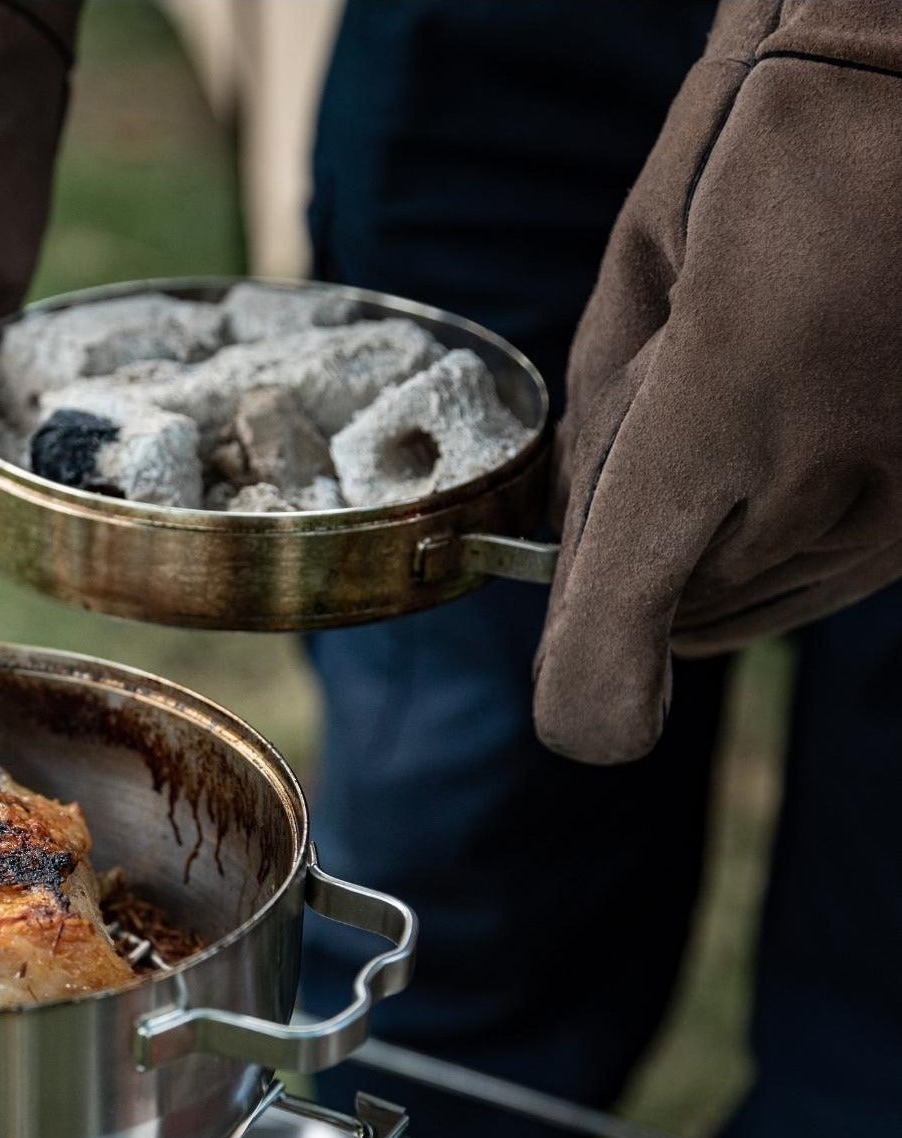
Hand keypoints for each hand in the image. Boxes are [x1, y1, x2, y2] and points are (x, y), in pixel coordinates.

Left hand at [535, 1, 901, 762]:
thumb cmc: (763, 157)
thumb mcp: (640, 283)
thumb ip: (599, 437)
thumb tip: (573, 552)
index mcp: (714, 414)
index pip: (619, 635)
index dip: (587, 688)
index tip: (583, 704)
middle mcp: (826, 478)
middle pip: (684, 618)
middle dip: (648, 559)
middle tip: (670, 438)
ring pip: (764, 601)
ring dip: (727, 544)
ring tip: (757, 404)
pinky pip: (839, 571)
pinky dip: (797, 535)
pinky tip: (805, 433)